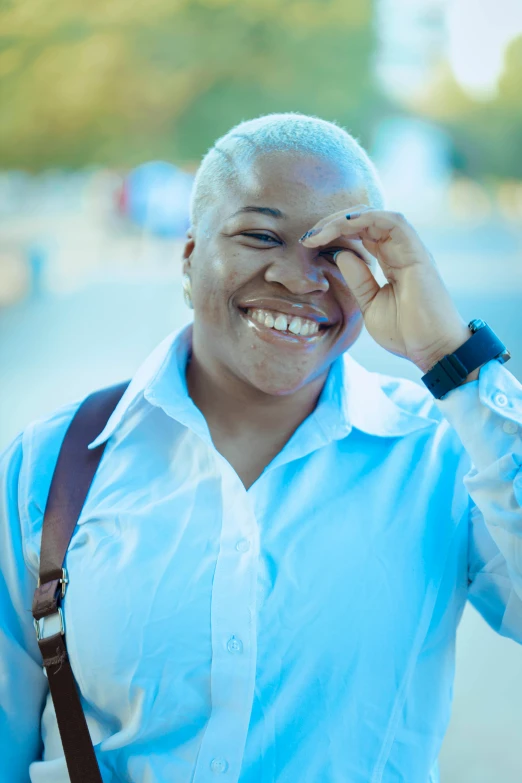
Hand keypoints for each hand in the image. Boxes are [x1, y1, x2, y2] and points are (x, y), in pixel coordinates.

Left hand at [300, 205, 472, 373]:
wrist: (433, 349)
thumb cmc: (407, 333)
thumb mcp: (370, 305)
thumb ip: (358, 280)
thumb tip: (341, 254)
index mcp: (392, 261)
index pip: (361, 234)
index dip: (334, 232)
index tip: (308, 244)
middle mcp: (401, 250)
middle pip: (365, 220)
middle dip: (333, 223)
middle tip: (307, 236)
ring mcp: (410, 249)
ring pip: (375, 216)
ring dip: (344, 219)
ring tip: (319, 233)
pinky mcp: (417, 252)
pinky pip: (391, 221)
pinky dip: (365, 218)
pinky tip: (342, 227)